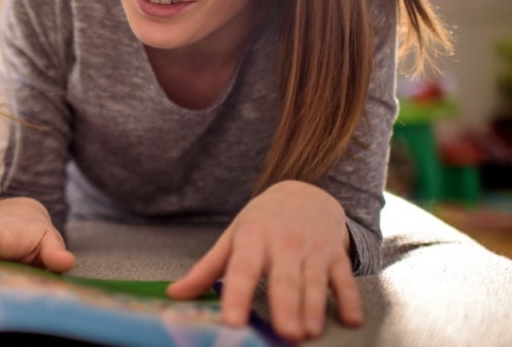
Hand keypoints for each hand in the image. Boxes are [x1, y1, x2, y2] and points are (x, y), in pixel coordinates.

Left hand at [166, 181, 361, 342]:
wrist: (304, 194)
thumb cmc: (262, 222)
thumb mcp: (232, 238)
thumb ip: (206, 269)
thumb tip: (175, 294)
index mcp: (252, 239)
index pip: (242, 270)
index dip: (237, 296)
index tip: (232, 322)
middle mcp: (284, 243)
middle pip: (284, 279)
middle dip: (286, 307)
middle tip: (286, 335)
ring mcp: (313, 249)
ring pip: (314, 282)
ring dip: (314, 309)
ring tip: (308, 332)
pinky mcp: (336, 255)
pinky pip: (345, 279)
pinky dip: (350, 300)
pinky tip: (351, 320)